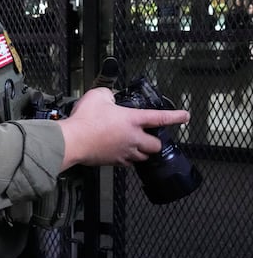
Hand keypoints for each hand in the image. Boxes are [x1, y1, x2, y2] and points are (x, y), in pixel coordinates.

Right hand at [58, 87, 189, 169]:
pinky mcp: (113, 161)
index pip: (160, 118)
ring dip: (142, 151)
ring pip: (143, 157)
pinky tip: (119, 153)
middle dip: (155, 142)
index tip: (185, 116)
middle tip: (149, 137)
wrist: (72, 141)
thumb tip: (109, 98)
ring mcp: (124, 152)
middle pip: (155, 146)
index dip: (175, 117)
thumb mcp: (97, 96)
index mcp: (132, 120)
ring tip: (135, 146)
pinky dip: (126, 159)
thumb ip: (108, 94)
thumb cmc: (85, 119)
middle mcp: (133, 138)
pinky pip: (126, 163)